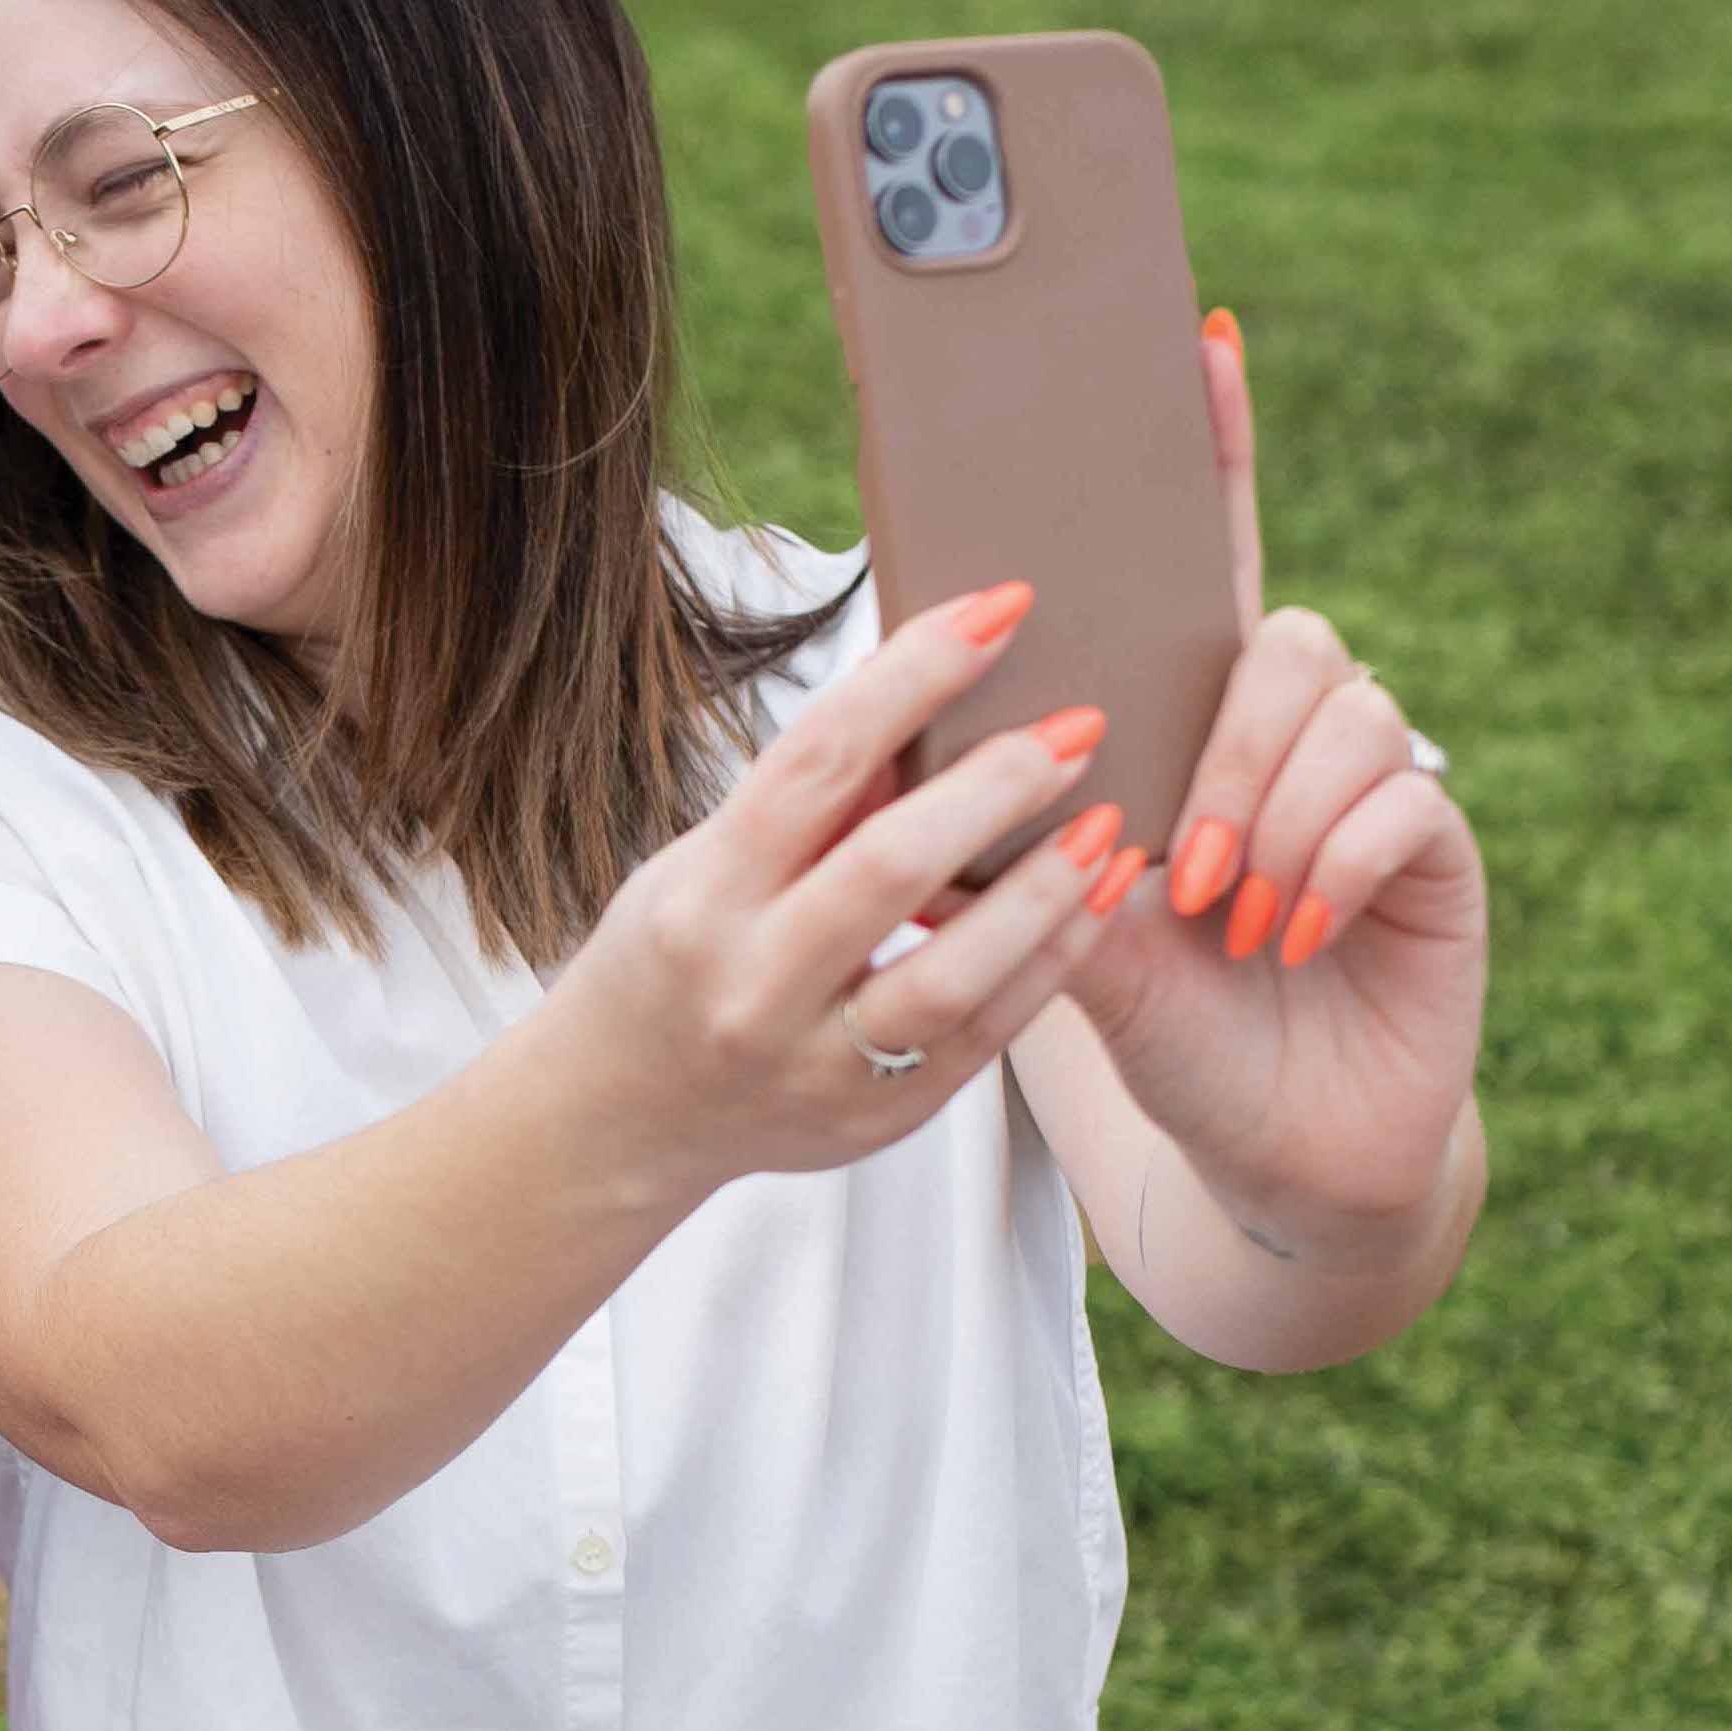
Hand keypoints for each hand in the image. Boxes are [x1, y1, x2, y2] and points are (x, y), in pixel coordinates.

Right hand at [554, 581, 1149, 1189]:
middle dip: (999, 786)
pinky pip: (984, 1039)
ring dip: (1045, 891)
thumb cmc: (673, 960)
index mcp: (704, 898)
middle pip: (891, 868)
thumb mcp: (706, 865)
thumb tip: (938, 694)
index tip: (1000, 611)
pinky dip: (1050, 963)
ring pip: (952, 977)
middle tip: (1078, 728)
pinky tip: (1091, 904)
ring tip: (1108, 825)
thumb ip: (815, 800)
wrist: (623, 1116)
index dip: (916, 675)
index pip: (818, 762)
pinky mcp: (874, 1119)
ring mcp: (812, 1066)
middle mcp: (750, 987)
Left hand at [1052, 309, 1488, 1255]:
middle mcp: (1290, 730)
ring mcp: (1372, 777)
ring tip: (1227, 921)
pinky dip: (1331, 870)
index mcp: (1191, 724)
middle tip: (1176, 867)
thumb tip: (934, 756)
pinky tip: (1293, 939)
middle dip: (1223, 747)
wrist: (1263, 1146)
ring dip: (1269, 822)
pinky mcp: (1438, 840)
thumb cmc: (1163, 1028)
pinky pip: (1398, 800)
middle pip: (1280, 641)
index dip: (1213, 450)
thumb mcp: (1068, 936)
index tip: (1194, 337)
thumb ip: (1025, 842)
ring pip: (1340, 715)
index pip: (1205, 564)